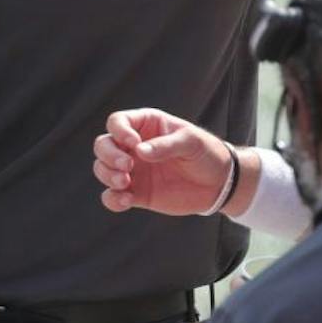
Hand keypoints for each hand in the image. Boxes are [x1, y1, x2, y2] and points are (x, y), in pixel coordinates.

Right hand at [93, 108, 233, 215]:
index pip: (117, 122)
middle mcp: (133, 147)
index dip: (119, 131)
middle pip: (103, 145)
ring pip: (102, 169)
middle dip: (109, 155)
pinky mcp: (136, 193)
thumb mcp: (191, 142)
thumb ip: (166, 145)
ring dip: (107, 175)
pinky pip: (112, 196)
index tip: (133, 143)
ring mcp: (133, 171)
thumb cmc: (206, 154)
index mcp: (145, 126)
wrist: (219, 184)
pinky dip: (112, 199)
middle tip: (128, 166)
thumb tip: (139, 151)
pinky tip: (126, 200)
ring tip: (126, 183)